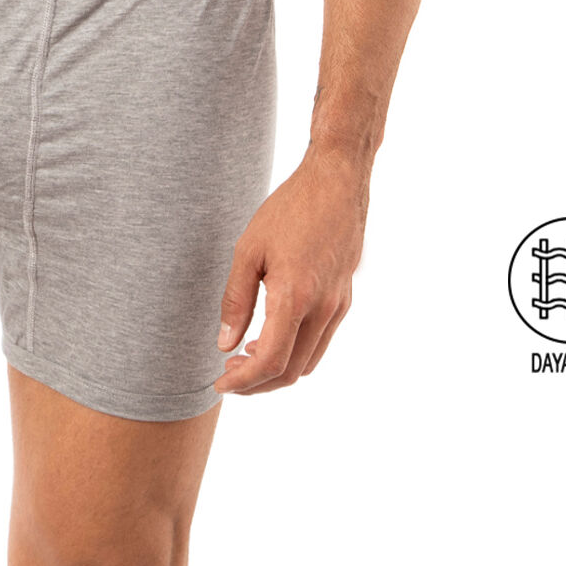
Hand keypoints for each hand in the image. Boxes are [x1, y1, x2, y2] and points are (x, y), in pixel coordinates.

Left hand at [214, 148, 370, 395]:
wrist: (337, 181)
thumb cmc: (290, 209)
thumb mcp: (249, 249)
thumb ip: (236, 300)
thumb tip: (225, 344)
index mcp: (296, 296)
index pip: (271, 361)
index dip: (244, 382)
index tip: (221, 383)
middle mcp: (323, 307)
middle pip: (292, 371)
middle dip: (258, 383)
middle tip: (230, 375)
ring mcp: (338, 304)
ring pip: (310, 360)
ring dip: (278, 369)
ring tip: (246, 356)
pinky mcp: (345, 296)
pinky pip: (321, 340)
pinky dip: (296, 350)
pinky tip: (273, 333)